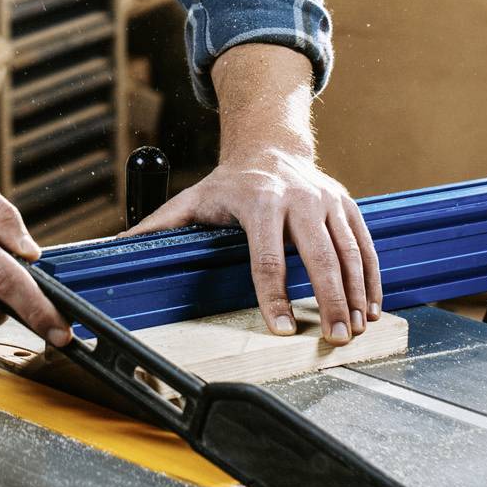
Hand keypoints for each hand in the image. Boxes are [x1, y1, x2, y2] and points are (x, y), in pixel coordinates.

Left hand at [125, 145, 381, 342]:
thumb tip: (116, 246)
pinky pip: (365, 244)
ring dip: (354, 295)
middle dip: (327, 300)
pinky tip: (370, 307)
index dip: (275, 296)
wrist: (269, 148)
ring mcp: (326, 200)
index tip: (283, 329)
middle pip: (318, 256)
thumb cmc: (228, 184)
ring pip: (348, 252)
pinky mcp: (346, 204)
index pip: (268, 257)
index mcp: (258, 202)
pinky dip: (371, 278)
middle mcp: (297, 199)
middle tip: (333, 339)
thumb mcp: (191, 199)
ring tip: (354, 330)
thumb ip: (158, 225)